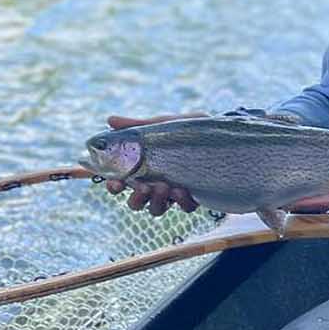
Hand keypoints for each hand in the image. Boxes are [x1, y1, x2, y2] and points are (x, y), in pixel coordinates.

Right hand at [89, 112, 203, 216]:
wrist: (218, 131)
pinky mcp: (193, 196)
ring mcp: (173, 192)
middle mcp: (154, 184)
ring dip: (155, 202)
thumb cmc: (183, 129)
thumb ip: (135, 125)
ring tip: (162, 186)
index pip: (120, 183)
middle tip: (143, 187)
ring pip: (156, 209)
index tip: (115, 184)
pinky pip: (185, 208)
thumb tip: (110, 119)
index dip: (113, 187)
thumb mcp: (160, 125)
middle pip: (135, 203)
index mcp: (141, 169)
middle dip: (136, 199)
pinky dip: (181, 202)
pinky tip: (181, 190)